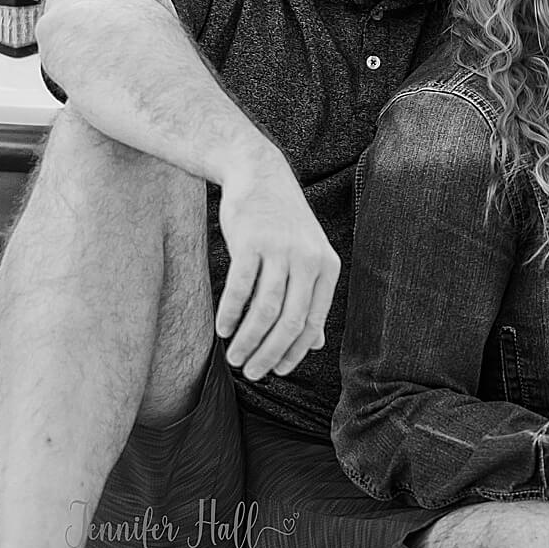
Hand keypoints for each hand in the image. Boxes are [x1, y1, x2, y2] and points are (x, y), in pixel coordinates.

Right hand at [215, 147, 339, 380]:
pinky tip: (222, 329)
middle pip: (289, 322)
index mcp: (327, 267)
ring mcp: (281, 250)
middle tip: (250, 372)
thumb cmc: (283, 225)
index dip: (294, 352)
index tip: (275, 371)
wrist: (260, 175)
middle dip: (269, 354)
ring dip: (247, 341)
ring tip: (233, 358)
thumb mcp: (308, 258)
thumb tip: (317, 344)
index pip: (313, 322)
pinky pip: (240, 289)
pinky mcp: (252, 242)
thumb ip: (312, 298)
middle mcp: (308, 260)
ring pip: (265, 311)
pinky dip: (230, 314)